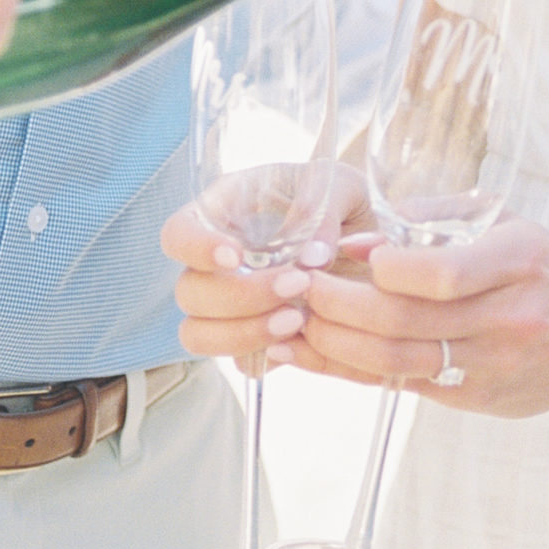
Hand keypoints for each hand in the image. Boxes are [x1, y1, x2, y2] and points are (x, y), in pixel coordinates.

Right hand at [161, 168, 371, 362]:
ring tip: (297, 319)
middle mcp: (214, 264)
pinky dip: (266, 357)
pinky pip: (241, 361)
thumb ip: (322, 210)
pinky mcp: (253, 337)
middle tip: (297, 285)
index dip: (195, 249)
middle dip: (241, 295)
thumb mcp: (342, 187)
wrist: (370, 247)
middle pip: (189, 292)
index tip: (234, 257)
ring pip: (199, 334)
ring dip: (245, 333)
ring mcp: (228, 305)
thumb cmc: (342, 204)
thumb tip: (310, 257)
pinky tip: (301, 340)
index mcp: (223, 214)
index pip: (178, 234)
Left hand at [287, 220, 548, 417]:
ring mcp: (495, 367)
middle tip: (292, 287)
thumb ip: (431, 223)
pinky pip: (404, 386)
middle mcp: (510, 319)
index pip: (442, 274)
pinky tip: (317, 354)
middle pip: (405, 323)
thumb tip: (356, 239)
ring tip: (291, 325)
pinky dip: (353, 370)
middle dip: (335, 305)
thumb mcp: (506, 224)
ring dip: (332, 345)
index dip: (383, 268)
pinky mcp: (479, 401)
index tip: (344, 253)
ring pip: (396, 364)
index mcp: (519, 262)